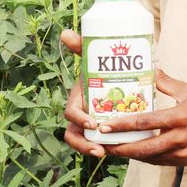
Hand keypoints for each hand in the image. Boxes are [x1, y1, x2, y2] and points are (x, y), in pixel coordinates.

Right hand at [60, 29, 107, 158]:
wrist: (119, 75)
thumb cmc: (103, 67)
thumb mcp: (94, 58)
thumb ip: (82, 47)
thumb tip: (65, 33)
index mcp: (77, 99)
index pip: (71, 113)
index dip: (79, 119)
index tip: (93, 123)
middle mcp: (81, 114)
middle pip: (73, 135)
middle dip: (83, 144)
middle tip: (100, 149)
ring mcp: (90, 125)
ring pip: (85, 143)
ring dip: (91, 150)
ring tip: (107, 153)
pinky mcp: (103, 132)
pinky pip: (101, 143)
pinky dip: (108, 148)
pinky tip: (121, 150)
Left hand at [99, 69, 186, 165]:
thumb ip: (167, 82)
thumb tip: (151, 68)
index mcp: (180, 116)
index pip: (146, 122)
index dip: (123, 125)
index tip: (105, 125)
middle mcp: (180, 137)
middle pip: (144, 147)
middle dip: (120, 147)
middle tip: (99, 144)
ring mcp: (182, 152)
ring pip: (149, 157)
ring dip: (128, 155)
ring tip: (109, 150)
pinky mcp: (184, 162)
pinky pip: (159, 161)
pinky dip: (143, 158)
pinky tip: (130, 153)